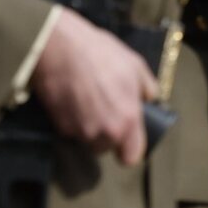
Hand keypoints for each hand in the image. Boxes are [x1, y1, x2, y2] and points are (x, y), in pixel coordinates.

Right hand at [30, 10, 157, 165]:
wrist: (61, 50)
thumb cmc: (102, 54)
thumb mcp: (136, 65)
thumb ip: (147, 88)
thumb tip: (149, 99)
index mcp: (127, 120)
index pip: (131, 157)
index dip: (130, 148)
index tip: (128, 137)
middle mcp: (103, 133)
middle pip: (107, 148)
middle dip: (108, 134)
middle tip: (107, 110)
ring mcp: (79, 132)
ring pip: (88, 141)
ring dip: (90, 129)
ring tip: (90, 103)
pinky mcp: (58, 127)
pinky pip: (71, 131)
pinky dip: (73, 121)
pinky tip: (75, 100)